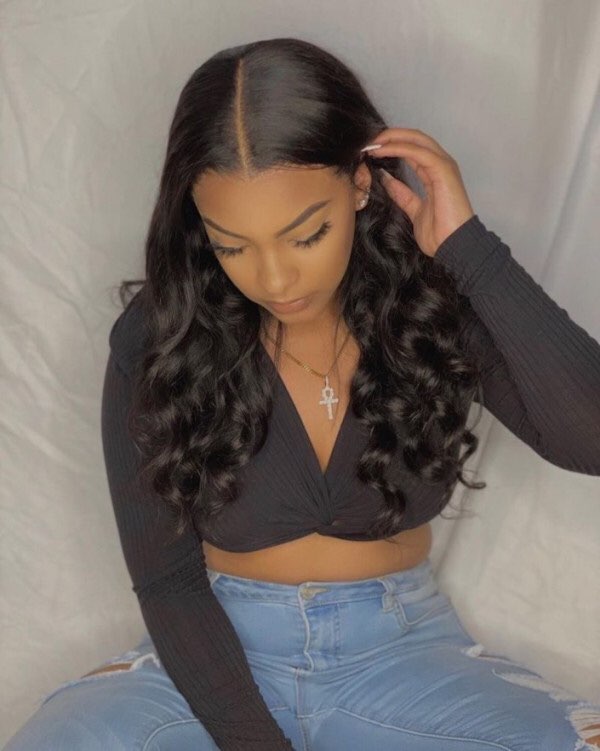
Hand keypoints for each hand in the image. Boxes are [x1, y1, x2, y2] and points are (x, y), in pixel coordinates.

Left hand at [362, 127, 474, 257]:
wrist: (453, 246)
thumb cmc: (439, 233)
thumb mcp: (414, 210)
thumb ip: (402, 194)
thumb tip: (385, 179)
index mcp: (435, 173)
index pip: (412, 149)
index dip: (391, 146)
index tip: (370, 150)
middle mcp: (441, 164)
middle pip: (414, 139)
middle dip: (389, 136)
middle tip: (368, 141)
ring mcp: (444, 165)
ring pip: (416, 140)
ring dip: (391, 139)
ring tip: (371, 143)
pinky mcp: (443, 169)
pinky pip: (417, 152)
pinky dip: (398, 148)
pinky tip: (382, 150)